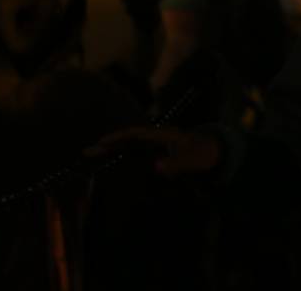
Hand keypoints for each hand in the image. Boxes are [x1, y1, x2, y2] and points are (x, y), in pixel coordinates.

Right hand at [85, 126, 220, 177]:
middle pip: (128, 138)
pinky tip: (109, 161)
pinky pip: (135, 152)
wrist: (213, 152)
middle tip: (87, 151)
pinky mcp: (155, 153)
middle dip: (108, 144)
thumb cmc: (203, 154)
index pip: (136, 133)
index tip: (102, 143)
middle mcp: (156, 137)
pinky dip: (121, 155)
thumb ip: (177, 164)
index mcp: (163, 134)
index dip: (119, 137)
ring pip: (129, 145)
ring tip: (91, 155)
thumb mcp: (193, 160)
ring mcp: (155, 144)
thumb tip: (156, 167)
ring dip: (112, 149)